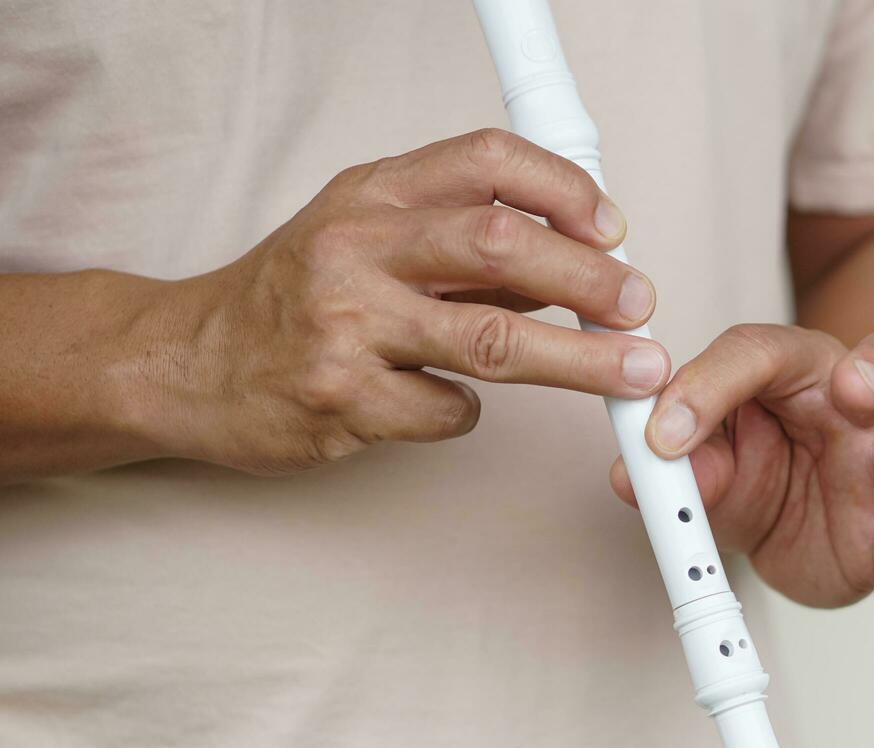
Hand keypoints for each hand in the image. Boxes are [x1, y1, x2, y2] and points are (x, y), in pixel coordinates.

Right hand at [140, 128, 668, 474]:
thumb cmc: (294, 297)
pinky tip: (451, 406)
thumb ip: (459, 242)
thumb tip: (574, 262)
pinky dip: (468, 414)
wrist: (186, 363)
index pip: (485, 161)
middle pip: (501, 247)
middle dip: (590, 279)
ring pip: (492, 341)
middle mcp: (358, 246)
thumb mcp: (366, 235)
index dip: (563, 190)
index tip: (613, 229)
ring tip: (633, 373)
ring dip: (580, 361)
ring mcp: (346, 324)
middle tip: (641, 305)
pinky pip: (448, 412)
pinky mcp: (340, 398)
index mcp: (373, 192)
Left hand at [609, 324, 873, 636]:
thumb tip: (636, 474)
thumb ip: (676, 461)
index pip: (759, 354)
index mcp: (792, 371)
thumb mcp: (702, 459)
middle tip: (854, 387)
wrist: (780, 522)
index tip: (665, 436)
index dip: (710, 386)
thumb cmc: (748, 464)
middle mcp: (853, 409)